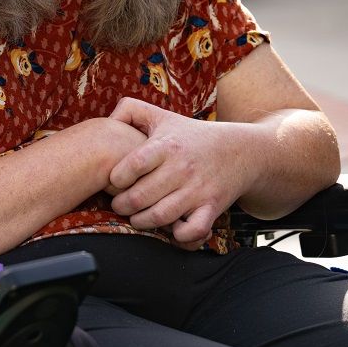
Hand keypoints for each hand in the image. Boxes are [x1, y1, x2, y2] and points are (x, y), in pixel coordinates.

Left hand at [106, 97, 254, 247]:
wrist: (239, 151)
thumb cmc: (191, 136)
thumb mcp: (162, 116)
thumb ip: (130, 110)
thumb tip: (108, 120)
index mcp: (167, 145)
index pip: (133, 165)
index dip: (116, 178)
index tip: (115, 181)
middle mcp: (182, 168)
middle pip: (140, 197)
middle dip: (122, 205)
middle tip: (119, 204)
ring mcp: (198, 190)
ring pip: (160, 216)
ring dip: (141, 222)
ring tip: (136, 216)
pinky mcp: (211, 207)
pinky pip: (192, 231)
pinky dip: (178, 236)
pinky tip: (170, 227)